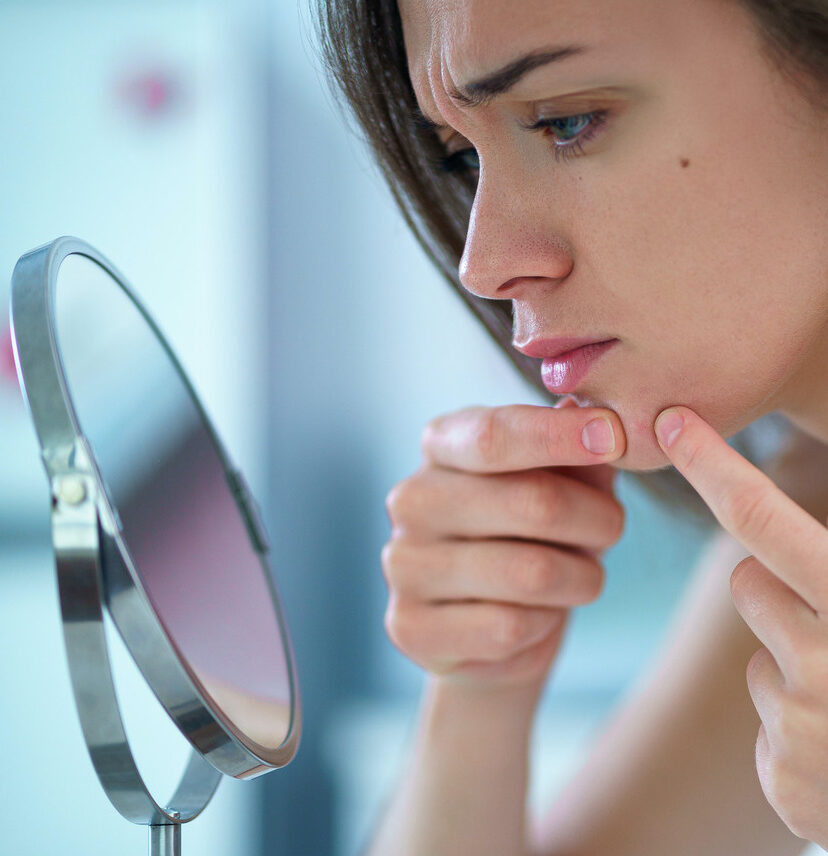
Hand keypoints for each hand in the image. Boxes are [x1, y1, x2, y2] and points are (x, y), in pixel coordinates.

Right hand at [382, 401, 626, 690]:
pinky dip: (547, 624)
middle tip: (613, 528)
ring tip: (582, 578)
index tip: (613, 435)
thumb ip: (579, 455)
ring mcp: (403, 564)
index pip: (494, 435)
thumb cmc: (531, 538)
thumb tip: (592, 415)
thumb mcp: (563, 485)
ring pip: (531, 574)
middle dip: (597, 519)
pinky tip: (539, 617)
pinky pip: (510, 628)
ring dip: (582, 579)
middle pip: (530, 502)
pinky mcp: (410, 627)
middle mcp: (411, 499)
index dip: (557, 435)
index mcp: (441, 447)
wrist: (490, 631)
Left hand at [654, 405, 827, 845]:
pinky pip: (764, 719)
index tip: (672, 421)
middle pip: (745, 580)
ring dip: (794, 663)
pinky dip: (797, 728)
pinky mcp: (783, 779)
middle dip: (780, 589)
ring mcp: (800, 727)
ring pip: (757, 653)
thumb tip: (776, 537)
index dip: (713, 464)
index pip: (763, 518)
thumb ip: (824, 558)